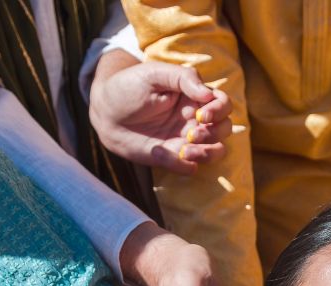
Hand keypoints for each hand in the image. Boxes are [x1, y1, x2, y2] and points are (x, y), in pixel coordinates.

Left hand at [89, 55, 231, 173]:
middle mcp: (196, 119)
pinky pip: (190, 168)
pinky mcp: (174, 158)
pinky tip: (159, 152)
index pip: (223, 104)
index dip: (219, 111)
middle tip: (193, 134)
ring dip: (207, 153)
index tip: (201, 116)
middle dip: (214, 133)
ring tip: (184, 150)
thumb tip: (208, 94)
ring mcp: (186, 140)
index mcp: (194, 97)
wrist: (105, 112)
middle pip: (225, 128)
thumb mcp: (154, 73)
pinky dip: (181, 165)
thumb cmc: (129, 86)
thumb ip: (183, 78)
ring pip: (216, 151)